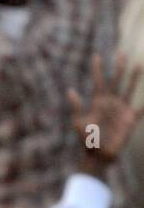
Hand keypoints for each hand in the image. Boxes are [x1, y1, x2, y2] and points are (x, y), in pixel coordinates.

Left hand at [70, 53, 143, 174]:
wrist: (98, 155)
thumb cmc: (86, 139)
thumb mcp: (78, 123)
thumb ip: (76, 107)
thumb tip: (70, 91)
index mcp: (98, 102)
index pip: (98, 82)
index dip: (97, 69)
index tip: (96, 56)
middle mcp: (111, 102)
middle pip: (116, 81)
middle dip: (118, 67)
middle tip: (121, 53)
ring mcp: (122, 109)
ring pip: (129, 89)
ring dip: (134, 78)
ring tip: (138, 65)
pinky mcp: (131, 119)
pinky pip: (140, 109)